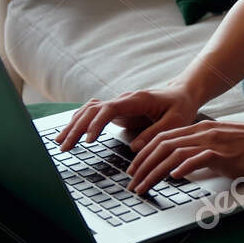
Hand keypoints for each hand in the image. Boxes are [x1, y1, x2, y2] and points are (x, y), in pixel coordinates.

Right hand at [56, 85, 201, 151]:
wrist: (182, 94)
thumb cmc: (181, 106)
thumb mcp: (176, 121)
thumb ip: (156, 133)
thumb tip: (134, 148)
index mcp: (138, 100)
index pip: (110, 109)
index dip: (97, 123)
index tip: (89, 140)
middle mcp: (124, 100)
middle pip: (93, 110)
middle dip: (77, 128)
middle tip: (65, 147)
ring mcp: (119, 105)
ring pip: (89, 111)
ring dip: (74, 125)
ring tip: (61, 143)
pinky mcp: (117, 111)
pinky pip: (93, 114)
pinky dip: (80, 122)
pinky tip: (70, 133)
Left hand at [124, 120, 243, 195]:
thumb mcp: (221, 146)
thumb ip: (200, 154)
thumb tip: (179, 169)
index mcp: (199, 128)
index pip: (162, 138)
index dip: (144, 154)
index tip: (134, 170)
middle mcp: (203, 132)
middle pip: (162, 145)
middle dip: (142, 165)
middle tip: (132, 182)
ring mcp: (213, 141)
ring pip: (174, 153)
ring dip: (154, 171)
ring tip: (144, 186)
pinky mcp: (225, 153)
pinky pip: (198, 158)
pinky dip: (183, 167)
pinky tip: (173, 177)